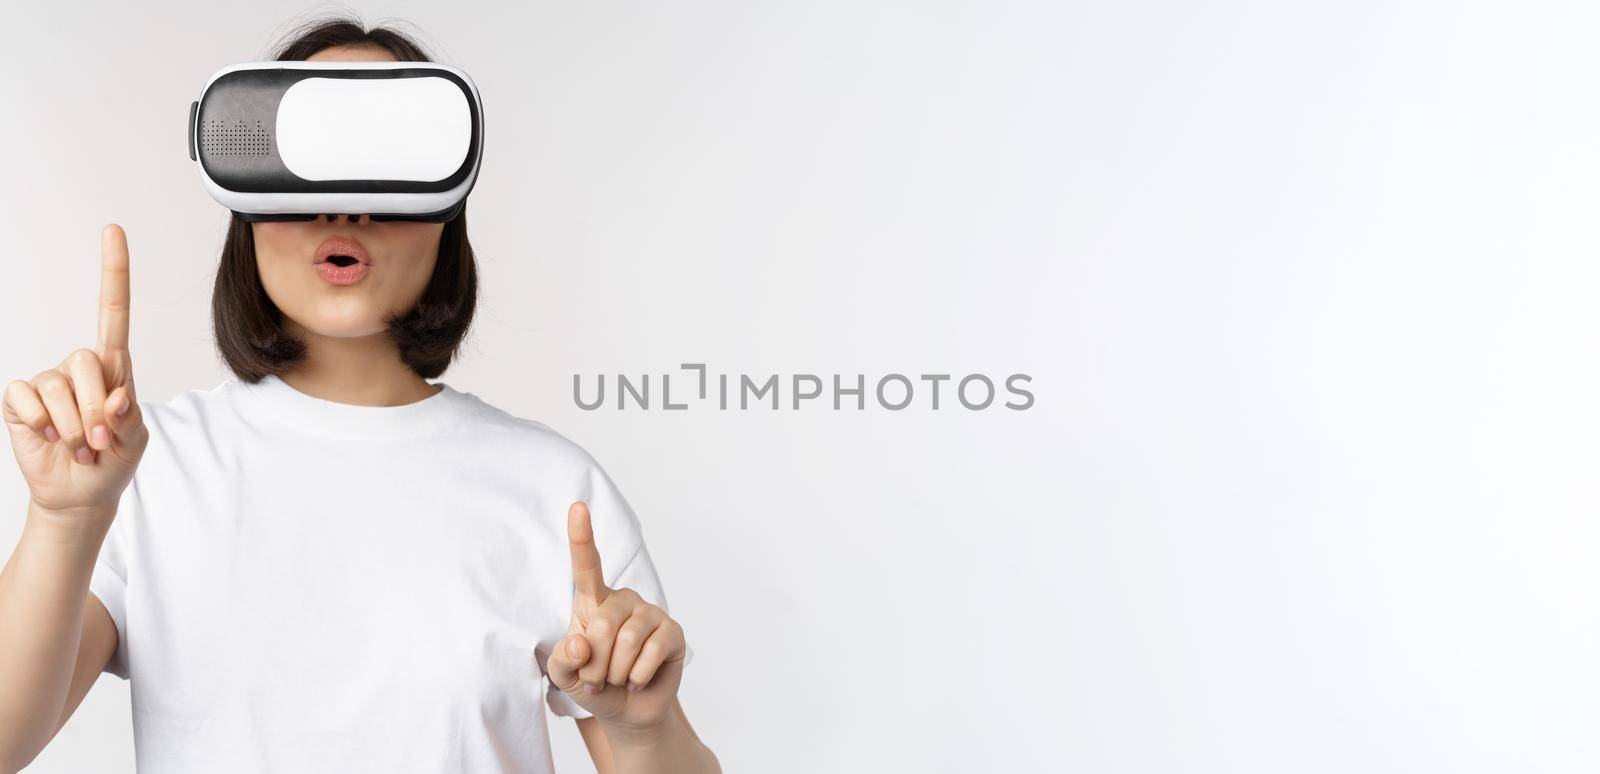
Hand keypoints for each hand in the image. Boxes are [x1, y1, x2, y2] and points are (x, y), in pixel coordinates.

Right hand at [2, 224, 147, 521]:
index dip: (113, 271)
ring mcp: (47, 381)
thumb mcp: (133, 440)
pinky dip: (41, 424)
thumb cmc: (112, 461)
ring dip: (71, 426)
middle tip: (98, 442)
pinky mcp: (20, 400)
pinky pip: (26, 398)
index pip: (113, 312)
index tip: (112, 230)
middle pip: (86, 360)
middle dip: (95, 408)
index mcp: (114, 367)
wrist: (81, 494)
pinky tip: (46, 436)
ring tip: (78, 447)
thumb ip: (126, 416)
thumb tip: (114, 397)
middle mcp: (79, 366)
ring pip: (58, 386)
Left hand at [544, 501, 687, 734]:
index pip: (586, 565)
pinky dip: (638, 676)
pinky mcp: (673, 632)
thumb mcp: (566, 677)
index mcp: (593, 601)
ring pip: (627, 641)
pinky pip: (652, 651)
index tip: (577, 506)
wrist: (628, 711)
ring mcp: (651, 613)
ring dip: (616, 673)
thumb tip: (580, 643)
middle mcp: (624, 599)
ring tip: (618, 680)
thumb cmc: (594, 683)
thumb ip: (562, 661)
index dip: (581, 536)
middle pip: (603, 623)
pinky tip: (638, 681)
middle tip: (596, 679)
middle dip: (595, 663)